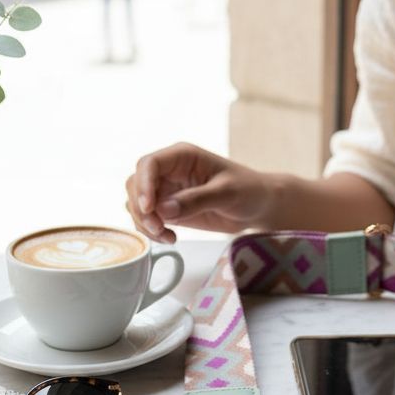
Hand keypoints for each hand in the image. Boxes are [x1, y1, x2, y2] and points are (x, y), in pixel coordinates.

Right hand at [126, 144, 273, 242]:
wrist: (258, 206)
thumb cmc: (248, 190)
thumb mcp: (226, 193)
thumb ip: (196, 200)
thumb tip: (163, 210)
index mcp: (182, 156)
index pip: (149, 164)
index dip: (143, 185)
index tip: (149, 208)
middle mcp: (169, 171)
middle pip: (136, 184)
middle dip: (141, 208)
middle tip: (158, 228)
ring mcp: (167, 190)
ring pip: (137, 203)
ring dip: (144, 222)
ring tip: (166, 236)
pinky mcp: (168, 209)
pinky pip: (147, 218)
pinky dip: (151, 231)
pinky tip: (169, 238)